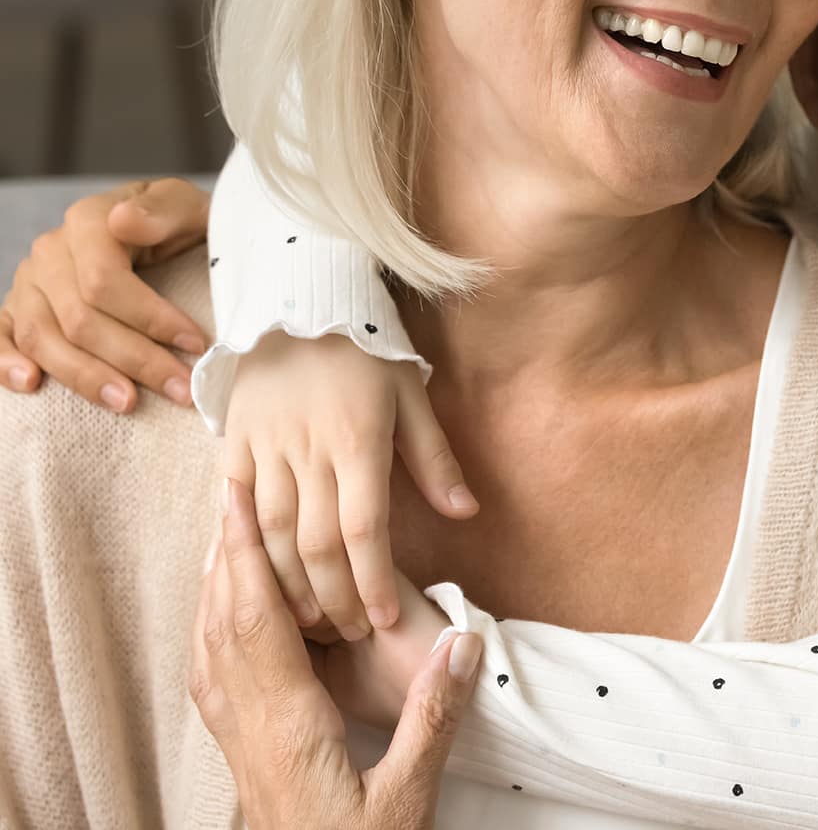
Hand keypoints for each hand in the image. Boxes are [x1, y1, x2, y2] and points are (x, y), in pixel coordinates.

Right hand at [0, 178, 210, 411]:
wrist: (159, 225)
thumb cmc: (177, 222)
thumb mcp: (187, 205)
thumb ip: (163, 209)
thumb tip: (124, 220)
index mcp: (89, 221)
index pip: (105, 281)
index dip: (151, 318)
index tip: (195, 345)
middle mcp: (51, 251)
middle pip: (79, 318)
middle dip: (135, 360)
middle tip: (180, 390)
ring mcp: (29, 281)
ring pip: (43, 338)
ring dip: (85, 377)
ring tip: (128, 402)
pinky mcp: (17, 307)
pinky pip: (1, 336)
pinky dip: (5, 363)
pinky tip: (30, 385)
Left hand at [192, 477, 482, 829]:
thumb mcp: (410, 797)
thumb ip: (434, 719)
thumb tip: (463, 645)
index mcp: (289, 728)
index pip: (257, 625)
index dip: (245, 558)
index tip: (241, 503)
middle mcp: (252, 730)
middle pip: (223, 627)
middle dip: (224, 557)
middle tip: (229, 497)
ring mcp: (241, 747)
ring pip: (211, 652)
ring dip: (214, 591)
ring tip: (222, 542)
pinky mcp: (245, 760)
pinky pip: (214, 681)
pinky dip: (213, 634)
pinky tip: (222, 624)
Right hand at [222, 332, 476, 641]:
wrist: (299, 302)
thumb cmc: (367, 352)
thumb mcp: (412, 396)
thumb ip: (435, 459)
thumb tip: (466, 513)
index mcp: (359, 441)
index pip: (365, 528)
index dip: (373, 581)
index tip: (386, 621)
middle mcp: (308, 450)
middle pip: (315, 544)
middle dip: (335, 598)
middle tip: (355, 633)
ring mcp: (264, 449)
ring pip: (269, 536)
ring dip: (289, 586)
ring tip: (313, 623)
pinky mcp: (233, 444)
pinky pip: (234, 508)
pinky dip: (246, 550)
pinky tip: (262, 582)